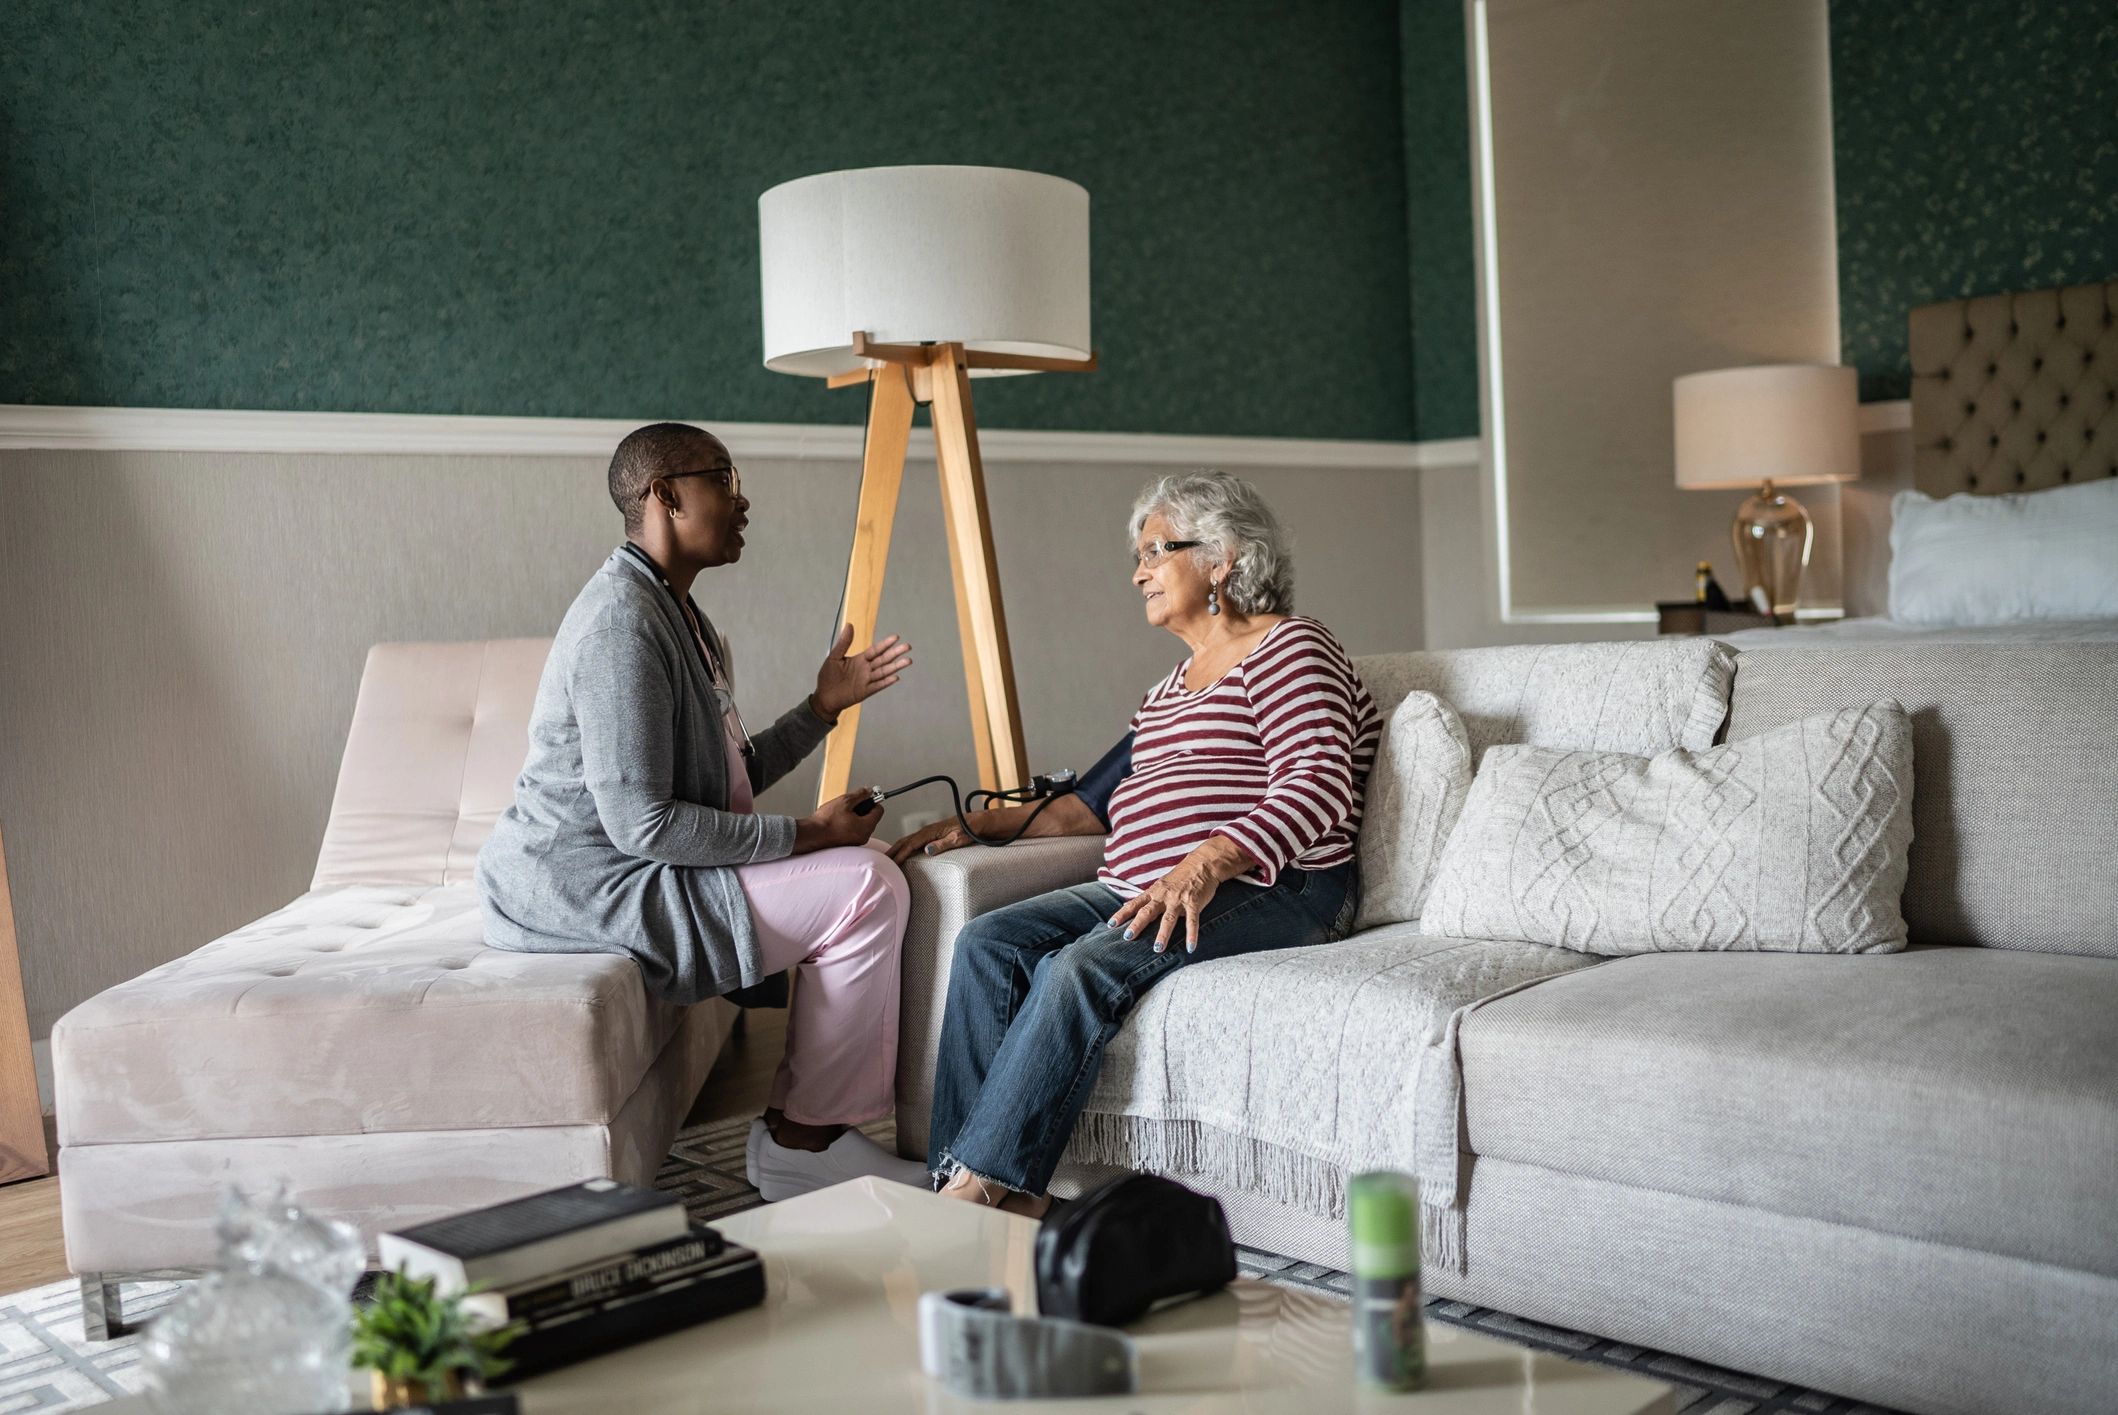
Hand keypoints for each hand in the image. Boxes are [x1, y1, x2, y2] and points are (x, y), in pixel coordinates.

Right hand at [794, 788, 883, 852]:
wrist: (811, 835)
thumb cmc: (826, 821)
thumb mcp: (845, 801)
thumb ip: (860, 795)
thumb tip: (867, 791)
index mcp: (866, 826)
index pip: (879, 810)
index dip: (872, 801)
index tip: (866, 796)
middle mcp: (864, 836)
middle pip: (871, 818)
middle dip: (862, 809)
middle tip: (850, 804)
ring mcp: (856, 842)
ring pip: (862, 824)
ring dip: (854, 817)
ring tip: (841, 813)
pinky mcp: (848, 844)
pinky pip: (854, 831)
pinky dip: (849, 825)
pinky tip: (838, 821)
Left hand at [813, 625, 912, 718]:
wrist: (824, 696)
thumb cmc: (828, 676)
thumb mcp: (834, 657)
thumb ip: (844, 643)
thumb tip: (849, 624)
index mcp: (860, 660)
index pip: (875, 650)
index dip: (885, 644)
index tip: (896, 637)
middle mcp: (866, 669)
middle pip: (883, 659)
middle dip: (895, 653)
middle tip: (908, 646)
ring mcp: (867, 681)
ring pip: (884, 672)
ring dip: (895, 667)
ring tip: (908, 660)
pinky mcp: (864, 692)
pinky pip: (877, 686)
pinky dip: (886, 682)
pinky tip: (896, 677)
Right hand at [888, 818, 971, 864]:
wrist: (975, 822)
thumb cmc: (968, 830)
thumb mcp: (957, 838)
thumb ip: (942, 844)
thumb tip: (926, 850)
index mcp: (930, 832)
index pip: (910, 844)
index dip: (900, 854)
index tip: (891, 864)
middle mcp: (926, 831)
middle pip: (904, 841)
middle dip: (892, 851)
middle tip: (880, 862)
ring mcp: (927, 833)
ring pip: (907, 841)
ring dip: (896, 850)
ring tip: (886, 860)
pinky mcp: (930, 836)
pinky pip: (913, 842)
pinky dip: (904, 848)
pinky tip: (901, 855)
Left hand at [1107, 837, 1253, 953]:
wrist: (1201, 864)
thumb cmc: (1179, 877)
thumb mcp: (1160, 885)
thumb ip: (1146, 898)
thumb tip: (1127, 906)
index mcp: (1154, 892)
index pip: (1134, 904)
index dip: (1122, 914)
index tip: (1110, 924)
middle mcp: (1164, 896)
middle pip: (1147, 912)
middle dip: (1137, 925)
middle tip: (1127, 938)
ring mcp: (1179, 900)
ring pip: (1169, 919)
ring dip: (1163, 935)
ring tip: (1157, 949)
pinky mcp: (1194, 903)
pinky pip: (1192, 921)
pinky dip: (1192, 935)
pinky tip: (1190, 948)